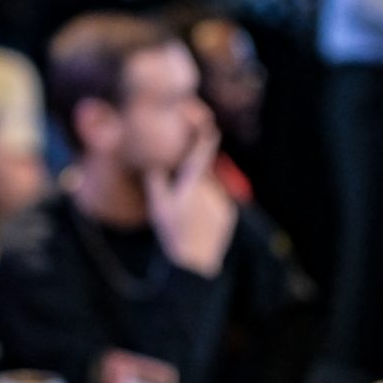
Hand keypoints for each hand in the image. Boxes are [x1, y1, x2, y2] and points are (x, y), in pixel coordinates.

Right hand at [143, 120, 235, 276]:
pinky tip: (197, 227)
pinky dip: (206, 210)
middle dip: (190, 183)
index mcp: (192, 184)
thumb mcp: (158, 208)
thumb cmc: (172, 233)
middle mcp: (210, 189)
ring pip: (207, 192)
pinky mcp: (228, 212)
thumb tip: (154, 167)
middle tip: (179, 205)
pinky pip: (215, 204)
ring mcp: (221, 200)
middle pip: (199, 177)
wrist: (194, 261)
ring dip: (197, 200)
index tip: (205, 121)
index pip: (201, 151)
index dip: (203, 133)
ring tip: (187, 222)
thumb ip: (156, 183)